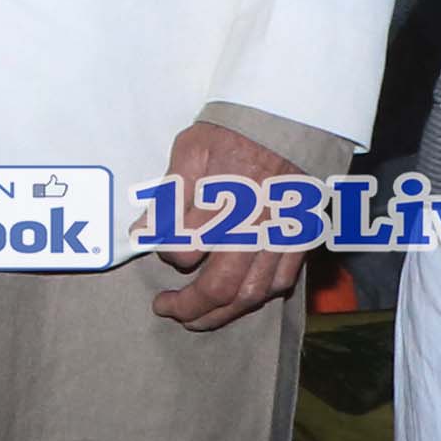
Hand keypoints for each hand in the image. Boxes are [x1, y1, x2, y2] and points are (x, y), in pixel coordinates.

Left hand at [155, 116, 306, 331]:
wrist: (286, 122)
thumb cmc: (232, 134)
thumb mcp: (191, 150)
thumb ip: (167, 196)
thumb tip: (140, 233)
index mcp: (222, 200)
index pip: (184, 249)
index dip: (165, 254)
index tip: (157, 247)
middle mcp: (253, 225)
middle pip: (219, 286)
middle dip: (188, 306)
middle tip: (166, 308)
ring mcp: (280, 236)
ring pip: (251, 294)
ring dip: (220, 314)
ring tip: (196, 319)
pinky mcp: (300, 239)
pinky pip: (281, 282)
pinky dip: (257, 298)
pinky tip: (236, 301)